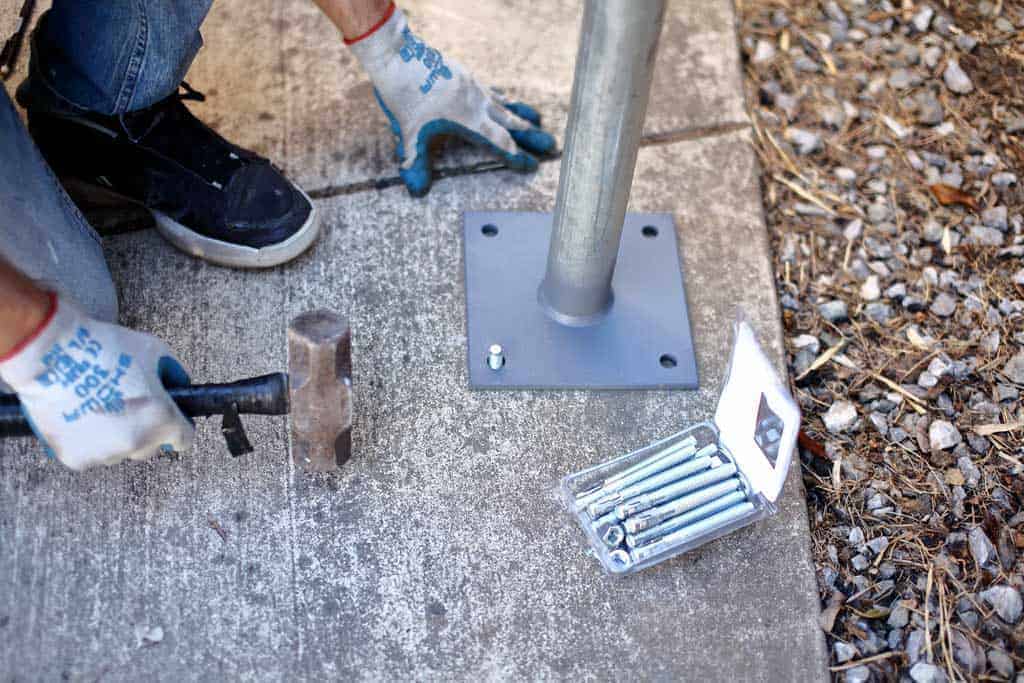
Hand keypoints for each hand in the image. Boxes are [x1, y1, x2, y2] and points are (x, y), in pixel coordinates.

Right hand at [0, 295, 193, 469]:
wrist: (51, 354)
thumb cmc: (104, 349)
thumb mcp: (154, 352)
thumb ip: (173, 376)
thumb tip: (178, 389)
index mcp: (162, 419)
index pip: (183, 439)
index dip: (177, 426)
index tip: (170, 421)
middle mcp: (136, 442)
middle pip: (149, 447)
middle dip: (144, 430)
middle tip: (126, 406)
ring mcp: (105, 453)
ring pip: (119, 451)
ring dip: (114, 437)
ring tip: (99, 407)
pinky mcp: (77, 458)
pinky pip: (90, 454)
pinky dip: (87, 441)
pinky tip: (81, 416)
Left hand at [350, 6, 556, 195]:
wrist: (399, 56)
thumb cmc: (404, 95)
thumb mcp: (408, 134)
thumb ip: (416, 162)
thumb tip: (417, 191)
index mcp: (469, 120)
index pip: (500, 143)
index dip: (517, 157)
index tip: (533, 166)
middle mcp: (477, 104)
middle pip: (511, 123)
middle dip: (531, 137)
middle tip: (551, 145)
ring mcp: (473, 87)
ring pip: (505, 104)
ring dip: (522, 115)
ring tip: (538, 120)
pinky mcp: (465, 75)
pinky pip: (491, 90)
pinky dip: (502, 98)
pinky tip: (505, 98)